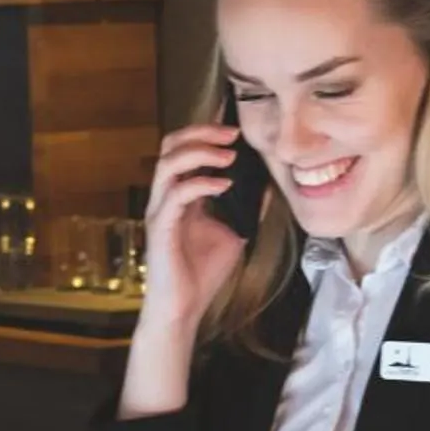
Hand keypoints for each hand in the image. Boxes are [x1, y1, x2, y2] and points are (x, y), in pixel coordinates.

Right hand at [115, 123, 250, 419]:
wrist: (183, 308)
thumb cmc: (202, 273)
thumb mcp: (235, 232)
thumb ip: (245, 208)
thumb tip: (269, 185)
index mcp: (180, 194)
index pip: (186, 149)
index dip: (206, 130)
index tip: (235, 122)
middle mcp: (165, 196)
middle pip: (170, 145)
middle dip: (201, 132)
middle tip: (232, 133)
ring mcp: (160, 210)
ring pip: (168, 163)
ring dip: (199, 152)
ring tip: (228, 155)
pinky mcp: (161, 227)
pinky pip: (176, 194)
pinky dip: (201, 183)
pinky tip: (224, 185)